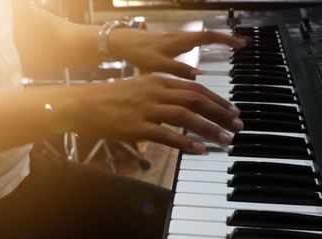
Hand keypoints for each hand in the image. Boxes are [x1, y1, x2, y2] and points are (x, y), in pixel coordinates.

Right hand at [71, 75, 242, 152]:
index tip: (232, 111)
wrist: (85, 103)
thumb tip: (183, 103)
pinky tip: (199, 150)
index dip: (218, 100)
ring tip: (225, 139)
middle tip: (237, 126)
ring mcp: (147, 109)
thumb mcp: (140, 86)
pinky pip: (167, 134)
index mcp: (159, 81)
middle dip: (221, 113)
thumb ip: (163, 92)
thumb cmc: (112, 96)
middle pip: (197, 100)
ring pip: (186, 116)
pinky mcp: (137, 127)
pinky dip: (185, 142)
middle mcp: (156, 92)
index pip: (197, 89)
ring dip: (209, 128)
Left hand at [109, 29, 245, 79]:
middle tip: (241, 45)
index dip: (225, 40)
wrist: (123, 43)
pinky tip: (205, 54)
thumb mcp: (156, 65)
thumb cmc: (139, 53)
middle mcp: (181, 37)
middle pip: (208, 35)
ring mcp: (177, 39)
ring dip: (216, 41)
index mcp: (180, 42)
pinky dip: (203, 45)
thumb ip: (177, 70)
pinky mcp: (171, 43)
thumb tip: (197, 76)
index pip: (208, 37)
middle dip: (226, 39)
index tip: (241, 44)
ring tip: (229, 50)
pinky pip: (192, 41)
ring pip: (200, 38)